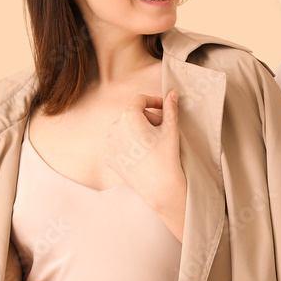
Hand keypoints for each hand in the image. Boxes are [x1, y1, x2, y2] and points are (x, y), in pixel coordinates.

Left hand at [104, 92, 185, 239]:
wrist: (160, 187)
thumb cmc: (167, 156)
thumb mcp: (171, 129)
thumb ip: (170, 108)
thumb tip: (172, 93)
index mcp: (130, 116)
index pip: (140, 100)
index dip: (154, 101)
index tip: (163, 108)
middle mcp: (115, 127)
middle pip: (132, 114)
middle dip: (147, 118)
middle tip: (162, 129)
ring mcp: (109, 143)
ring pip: (124, 129)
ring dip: (137, 131)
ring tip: (152, 144)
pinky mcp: (108, 157)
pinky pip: (118, 144)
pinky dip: (128, 144)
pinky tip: (141, 154)